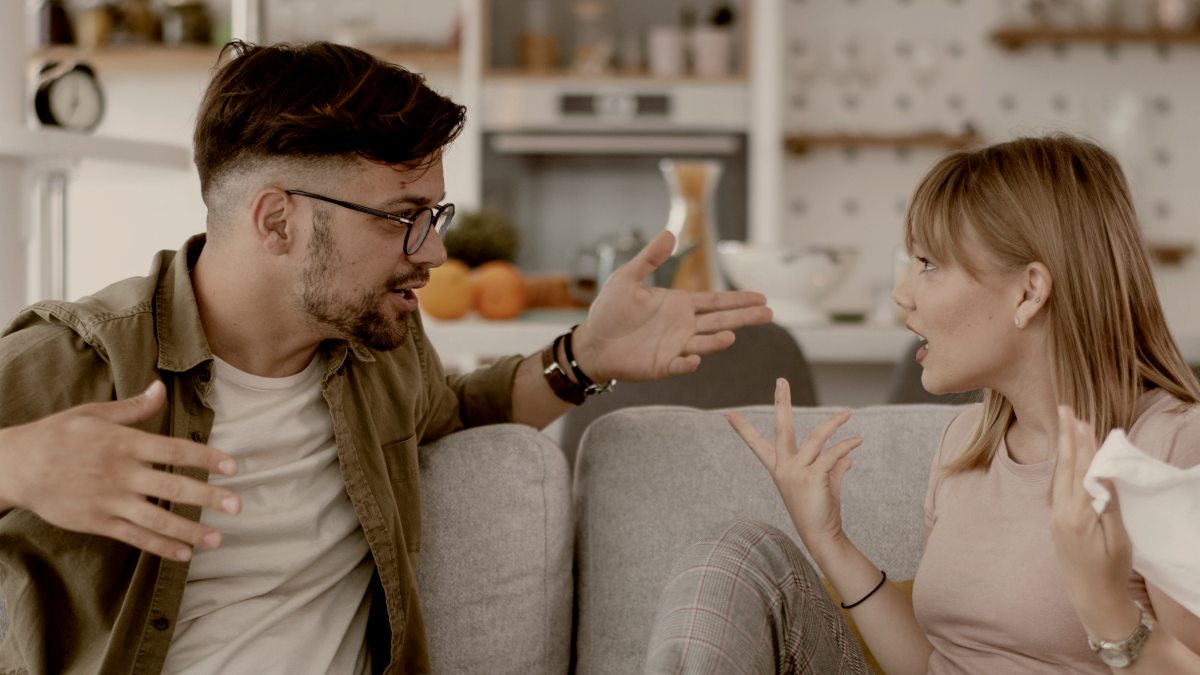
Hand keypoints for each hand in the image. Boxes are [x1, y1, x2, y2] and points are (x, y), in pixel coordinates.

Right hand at [0, 381, 241, 561]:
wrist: (16, 466)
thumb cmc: (57, 435)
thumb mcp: (94, 413)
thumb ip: (134, 407)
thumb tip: (161, 387)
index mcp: (124, 443)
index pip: (174, 450)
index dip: (206, 458)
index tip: (232, 467)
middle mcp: (121, 474)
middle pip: (172, 487)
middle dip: (208, 498)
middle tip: (237, 506)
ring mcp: (110, 501)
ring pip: (157, 519)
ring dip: (190, 529)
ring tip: (217, 538)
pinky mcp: (98, 522)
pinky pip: (135, 537)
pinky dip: (161, 546)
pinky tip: (184, 553)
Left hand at [573, 231, 771, 381]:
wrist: (592, 342)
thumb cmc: (609, 311)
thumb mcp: (627, 278)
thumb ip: (649, 259)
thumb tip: (668, 233)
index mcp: (679, 305)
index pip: (715, 301)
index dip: (738, 299)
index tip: (761, 297)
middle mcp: (683, 326)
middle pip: (720, 321)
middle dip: (744, 317)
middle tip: (769, 313)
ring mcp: (675, 346)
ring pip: (704, 343)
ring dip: (718, 341)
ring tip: (732, 336)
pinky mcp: (662, 365)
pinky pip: (678, 365)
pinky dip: (687, 363)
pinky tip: (694, 359)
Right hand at [725, 378, 862, 548]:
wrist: (821, 535)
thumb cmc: (820, 510)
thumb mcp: (825, 484)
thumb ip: (833, 467)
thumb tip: (847, 457)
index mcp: (779, 468)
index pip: (756, 444)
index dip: (742, 428)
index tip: (726, 413)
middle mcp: (783, 468)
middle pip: (780, 428)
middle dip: (781, 402)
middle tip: (780, 380)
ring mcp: (796, 472)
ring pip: (816, 438)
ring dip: (834, 423)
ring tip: (848, 413)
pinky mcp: (813, 477)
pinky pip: (832, 454)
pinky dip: (846, 445)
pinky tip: (857, 440)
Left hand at [1050, 406, 1140, 640]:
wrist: (1090, 597)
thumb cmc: (1110, 571)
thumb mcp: (1118, 541)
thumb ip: (1109, 507)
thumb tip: (1105, 476)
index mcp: (1076, 515)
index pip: (1080, 471)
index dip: (1082, 444)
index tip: (1082, 420)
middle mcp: (1060, 512)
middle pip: (1064, 466)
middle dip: (1067, 436)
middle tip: (1065, 409)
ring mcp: (1056, 515)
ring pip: (1060, 474)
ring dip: (1064, 447)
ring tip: (1066, 423)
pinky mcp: (1057, 519)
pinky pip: (1059, 484)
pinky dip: (1064, 464)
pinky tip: (1067, 454)